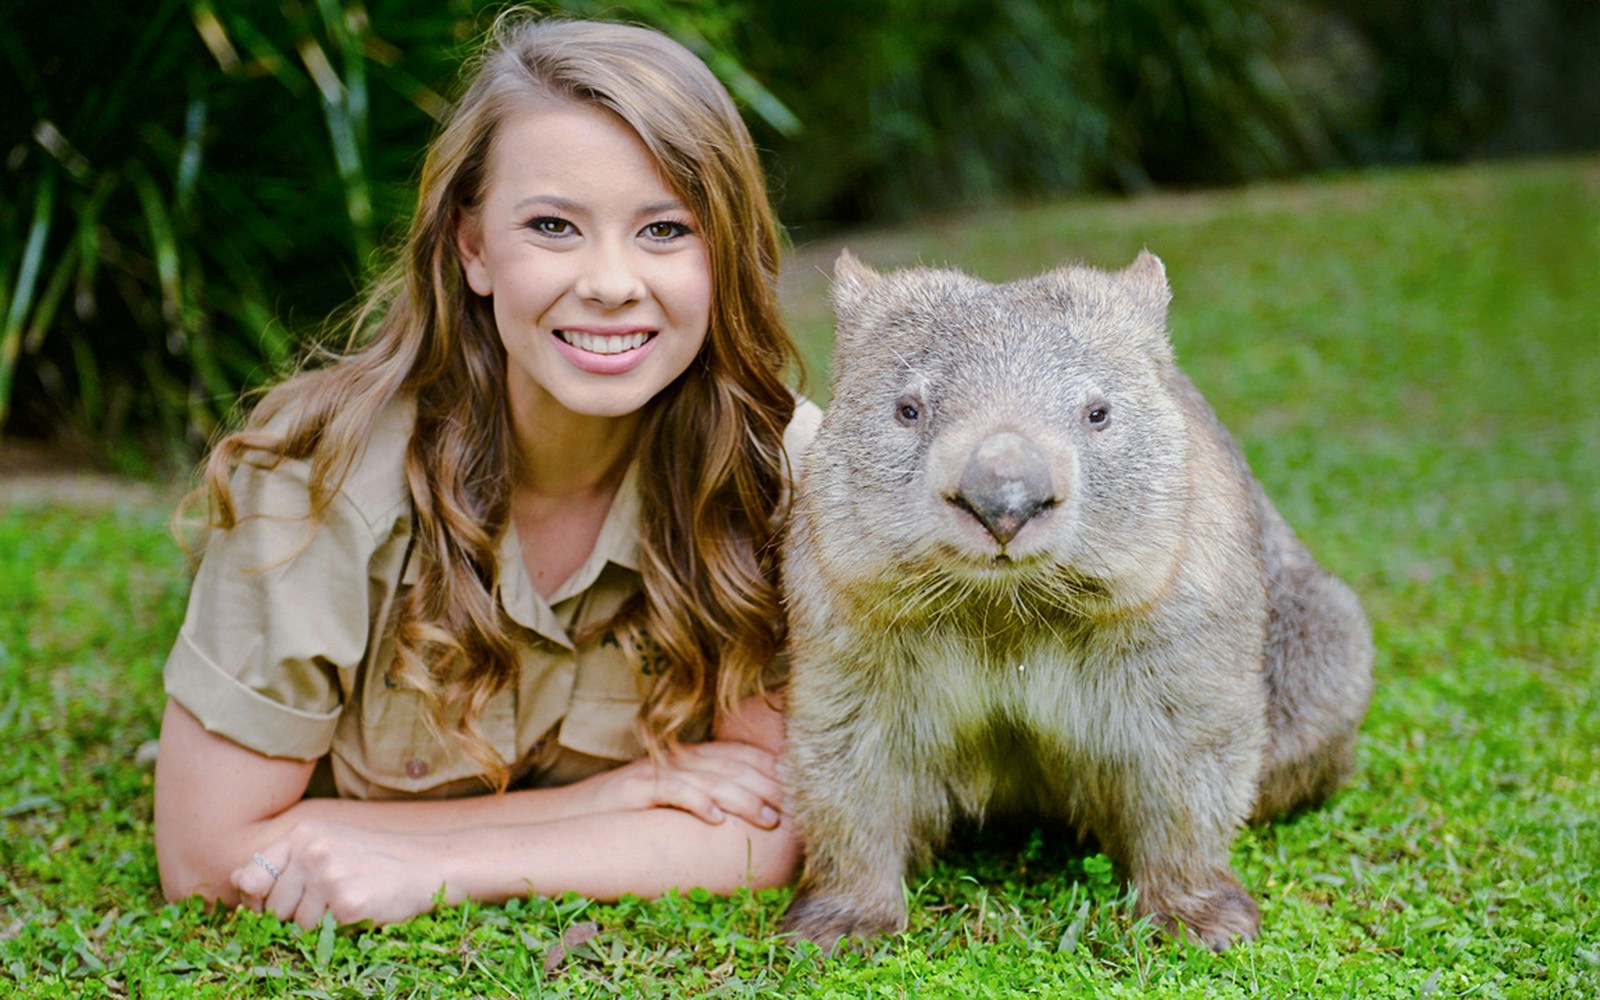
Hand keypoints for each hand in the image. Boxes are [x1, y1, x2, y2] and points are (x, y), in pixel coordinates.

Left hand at [232, 820, 444, 928]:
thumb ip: (282, 862)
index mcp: (303, 833)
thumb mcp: (326, 846)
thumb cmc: (374, 859)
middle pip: (271, 906)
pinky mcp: (347, 902)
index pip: (251, 877)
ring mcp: (329, 876)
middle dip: (294, 914)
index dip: (260, 898)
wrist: (428, 865)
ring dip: (318, 924)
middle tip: (329, 900)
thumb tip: (237, 880)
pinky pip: (319, 934)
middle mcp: (312, 850)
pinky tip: (359, 909)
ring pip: (295, 925)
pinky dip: (337, 930)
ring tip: (348, 902)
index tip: (282, 901)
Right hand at [597, 739, 783, 829]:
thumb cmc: (625, 811)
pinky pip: (671, 792)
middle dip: (766, 785)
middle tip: (795, 807)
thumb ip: (702, 794)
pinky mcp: (635, 789)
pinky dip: (696, 803)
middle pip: (730, 766)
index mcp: (687, 758)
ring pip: (709, 779)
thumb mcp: (668, 798)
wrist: (569, 815)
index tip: (798, 785)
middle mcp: (676, 759)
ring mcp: (656, 772)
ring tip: (768, 818)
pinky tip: (716, 819)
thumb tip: (744, 813)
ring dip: (742, 799)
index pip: (736, 755)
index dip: (768, 767)